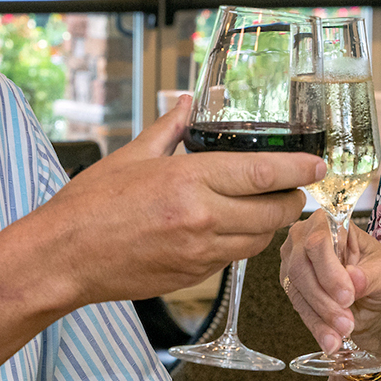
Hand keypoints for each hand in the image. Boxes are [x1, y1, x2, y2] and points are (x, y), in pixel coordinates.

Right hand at [35, 95, 325, 304]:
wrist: (63, 257)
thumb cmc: (89, 206)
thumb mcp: (131, 157)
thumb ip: (168, 131)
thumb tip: (185, 103)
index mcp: (188, 180)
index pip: (262, 175)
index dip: (298, 170)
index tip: (317, 165)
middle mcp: (200, 218)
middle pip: (272, 213)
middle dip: (290, 200)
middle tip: (293, 189)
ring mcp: (199, 253)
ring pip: (258, 241)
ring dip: (267, 225)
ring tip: (261, 209)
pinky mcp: (192, 277)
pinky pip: (232, 259)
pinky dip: (239, 244)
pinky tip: (226, 230)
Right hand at [280, 210, 380, 354]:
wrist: (378, 302)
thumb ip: (370, 276)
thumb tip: (352, 279)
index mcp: (332, 222)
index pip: (319, 241)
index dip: (329, 271)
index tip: (347, 295)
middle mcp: (306, 237)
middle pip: (302, 267)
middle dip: (325, 299)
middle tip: (347, 321)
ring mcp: (294, 262)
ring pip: (298, 290)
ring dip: (322, 316)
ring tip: (344, 332)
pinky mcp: (292, 287)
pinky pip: (299, 308)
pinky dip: (317, 327)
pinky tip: (331, 340)